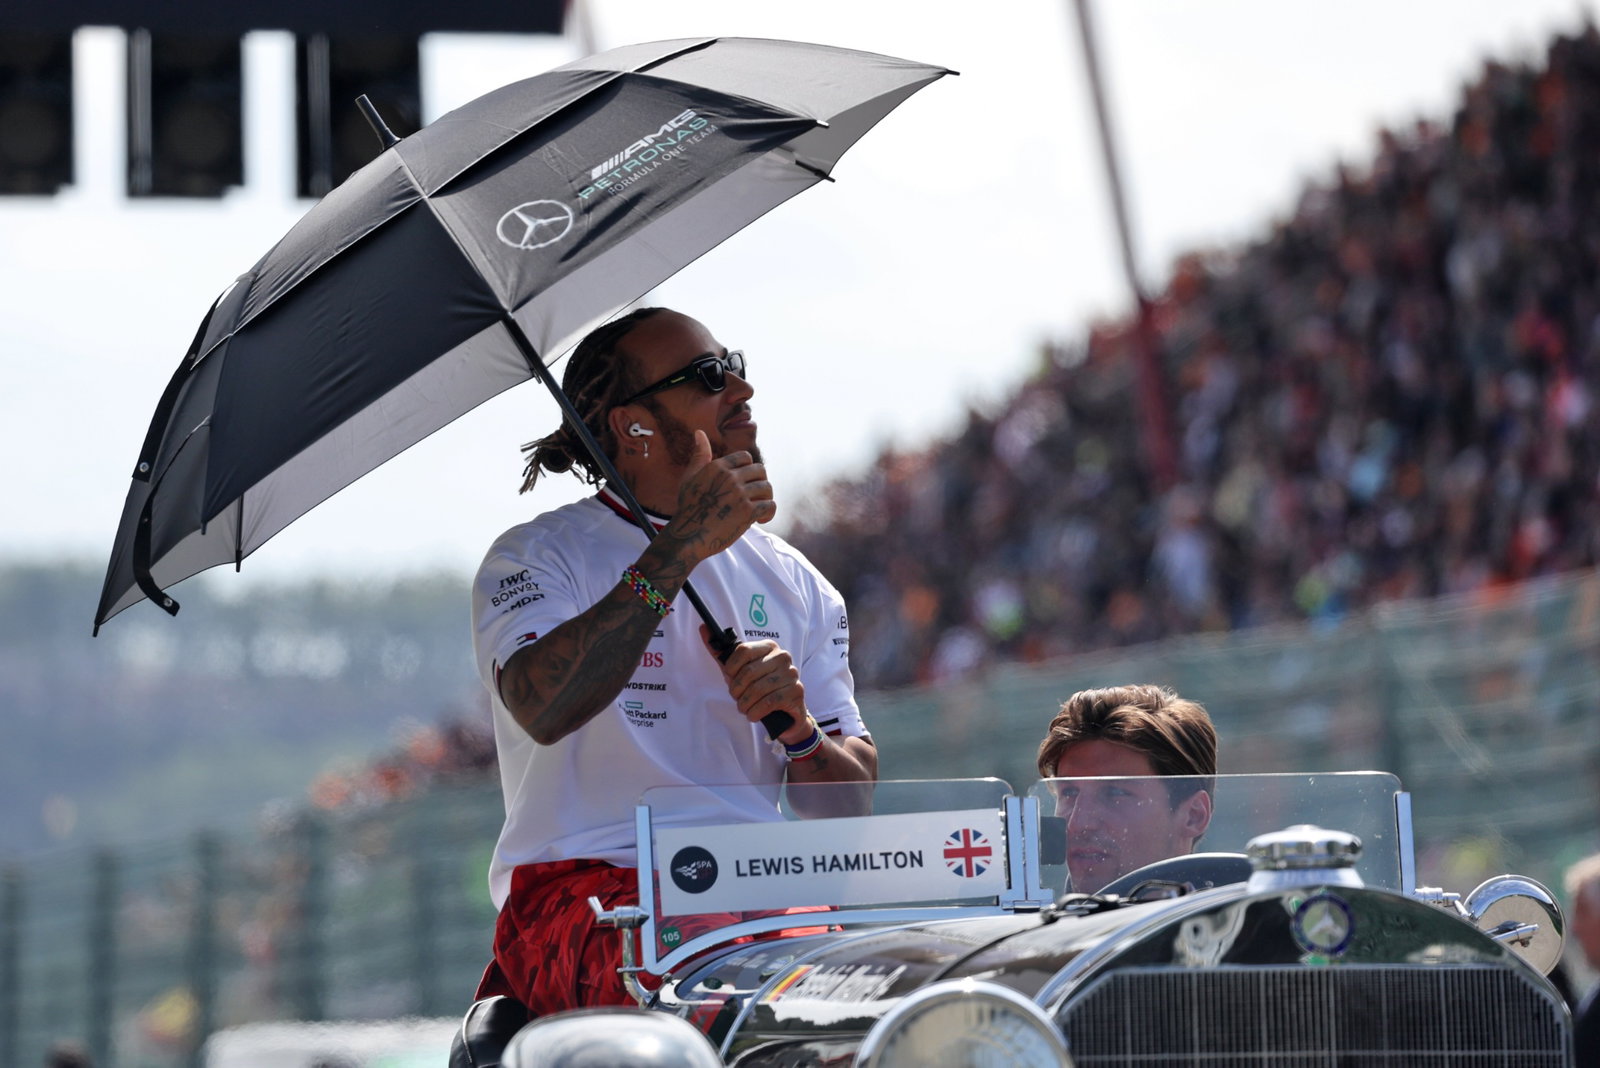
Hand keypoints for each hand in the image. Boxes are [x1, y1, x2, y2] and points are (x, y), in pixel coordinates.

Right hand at [670, 430, 775, 560]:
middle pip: (760, 470)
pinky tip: (760, 519)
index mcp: (717, 467)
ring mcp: (739, 495)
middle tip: (753, 495)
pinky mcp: (747, 513)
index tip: (744, 483)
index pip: (746, 457)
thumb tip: (699, 432)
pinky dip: (769, 513)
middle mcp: (730, 478)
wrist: (688, 537)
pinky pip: (770, 505)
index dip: (748, 469)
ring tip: (756, 508)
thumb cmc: (688, 508)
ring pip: (767, 488)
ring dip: (765, 498)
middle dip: (759, 482)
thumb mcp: (690, 477)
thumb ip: (699, 455)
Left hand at [705, 628, 810, 743]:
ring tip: (744, 708)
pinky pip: (769, 702)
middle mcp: (782, 656)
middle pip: (749, 672)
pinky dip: (756, 711)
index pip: (743, 650)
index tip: (729, 678)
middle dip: (737, 690)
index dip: (731, 668)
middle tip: (737, 698)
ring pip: (758, 689)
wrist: (785, 712)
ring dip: (745, 704)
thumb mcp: (738, 671)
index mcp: (769, 647)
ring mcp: (791, 674)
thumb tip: (703, 629)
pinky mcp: (796, 692)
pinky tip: (753, 714)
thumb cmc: (759, 688)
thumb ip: (721, 653)